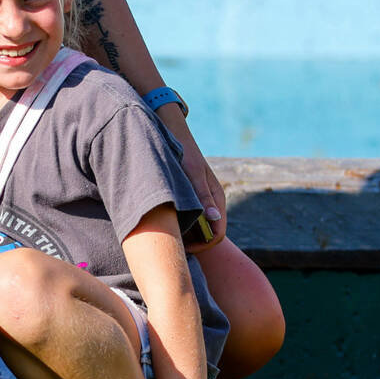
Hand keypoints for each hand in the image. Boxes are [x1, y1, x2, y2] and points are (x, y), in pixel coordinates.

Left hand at [159, 105, 226, 250]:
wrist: (170, 131)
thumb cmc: (183, 151)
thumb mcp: (191, 172)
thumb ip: (202, 194)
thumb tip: (213, 218)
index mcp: (217, 198)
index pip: (217, 233)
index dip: (202, 245)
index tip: (180, 247)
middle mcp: (212, 202)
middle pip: (208, 235)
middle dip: (193, 243)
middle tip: (168, 243)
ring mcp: (201, 200)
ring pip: (198, 228)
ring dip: (185, 234)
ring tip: (163, 232)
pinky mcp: (190, 197)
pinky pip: (190, 219)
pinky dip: (179, 224)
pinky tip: (162, 220)